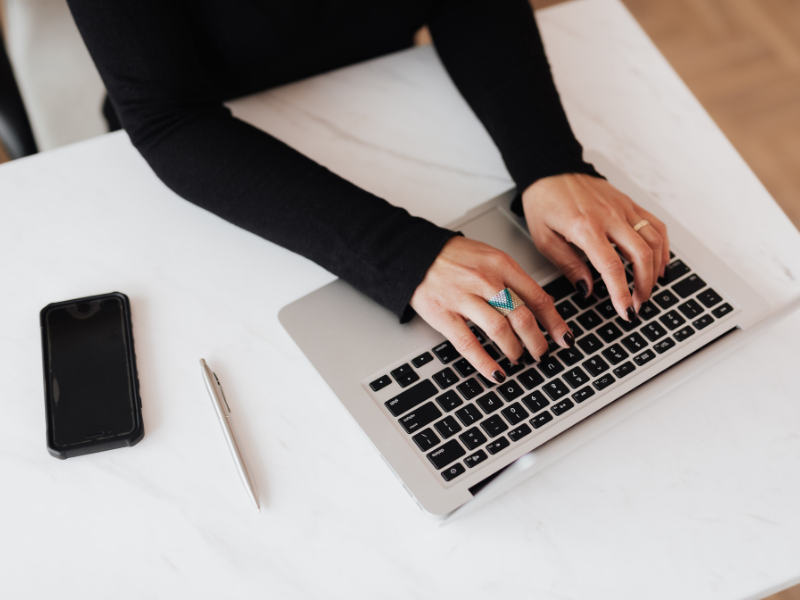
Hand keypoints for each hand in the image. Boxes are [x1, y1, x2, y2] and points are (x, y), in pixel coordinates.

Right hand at [410, 236, 572, 382]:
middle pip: (522, 317)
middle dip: (537, 341)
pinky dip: (485, 362)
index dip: (554, 322)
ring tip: (518, 358)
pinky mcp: (444, 315)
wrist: (415, 254)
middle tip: (542, 353)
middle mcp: (485, 281)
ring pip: (500, 331)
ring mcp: (464, 298)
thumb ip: (514, 279)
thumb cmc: (454, 257)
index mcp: (501, 265)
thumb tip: (542, 304)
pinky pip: (469, 344)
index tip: (564, 337)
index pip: (537, 297)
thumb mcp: (491, 258)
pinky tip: (495, 372)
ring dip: (514, 350)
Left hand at [522, 173, 669, 319]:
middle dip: (644, 285)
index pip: (612, 266)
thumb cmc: (543, 202)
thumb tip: (588, 289)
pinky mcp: (629, 202)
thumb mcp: (544, 239)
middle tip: (637, 304)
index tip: (626, 311)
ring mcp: (623, 207)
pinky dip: (662, 246)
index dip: (622, 293)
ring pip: (654, 241)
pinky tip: (659, 263)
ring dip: (655, 269)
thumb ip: (568, 265)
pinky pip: (655, 225)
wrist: (550, 169)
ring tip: (647, 289)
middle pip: (641, 255)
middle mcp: (609, 216)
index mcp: (585, 227)